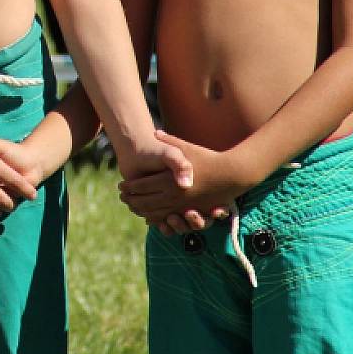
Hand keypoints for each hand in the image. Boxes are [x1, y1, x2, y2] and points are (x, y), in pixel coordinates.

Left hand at [118, 131, 248, 233]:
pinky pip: (172, 220)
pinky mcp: (193, 212)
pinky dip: (159, 220)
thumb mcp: (186, 148)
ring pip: (157, 214)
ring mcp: (184, 207)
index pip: (143, 187)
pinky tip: (152, 219)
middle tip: (122, 198)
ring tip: (134, 208)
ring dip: (143, 212)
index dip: (130, 188)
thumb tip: (155, 132)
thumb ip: (169, 142)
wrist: (232, 173)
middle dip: (132, 201)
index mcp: (170, 181)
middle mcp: (175, 196)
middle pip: (146, 202)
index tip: (120, 187)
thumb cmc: (208, 158)